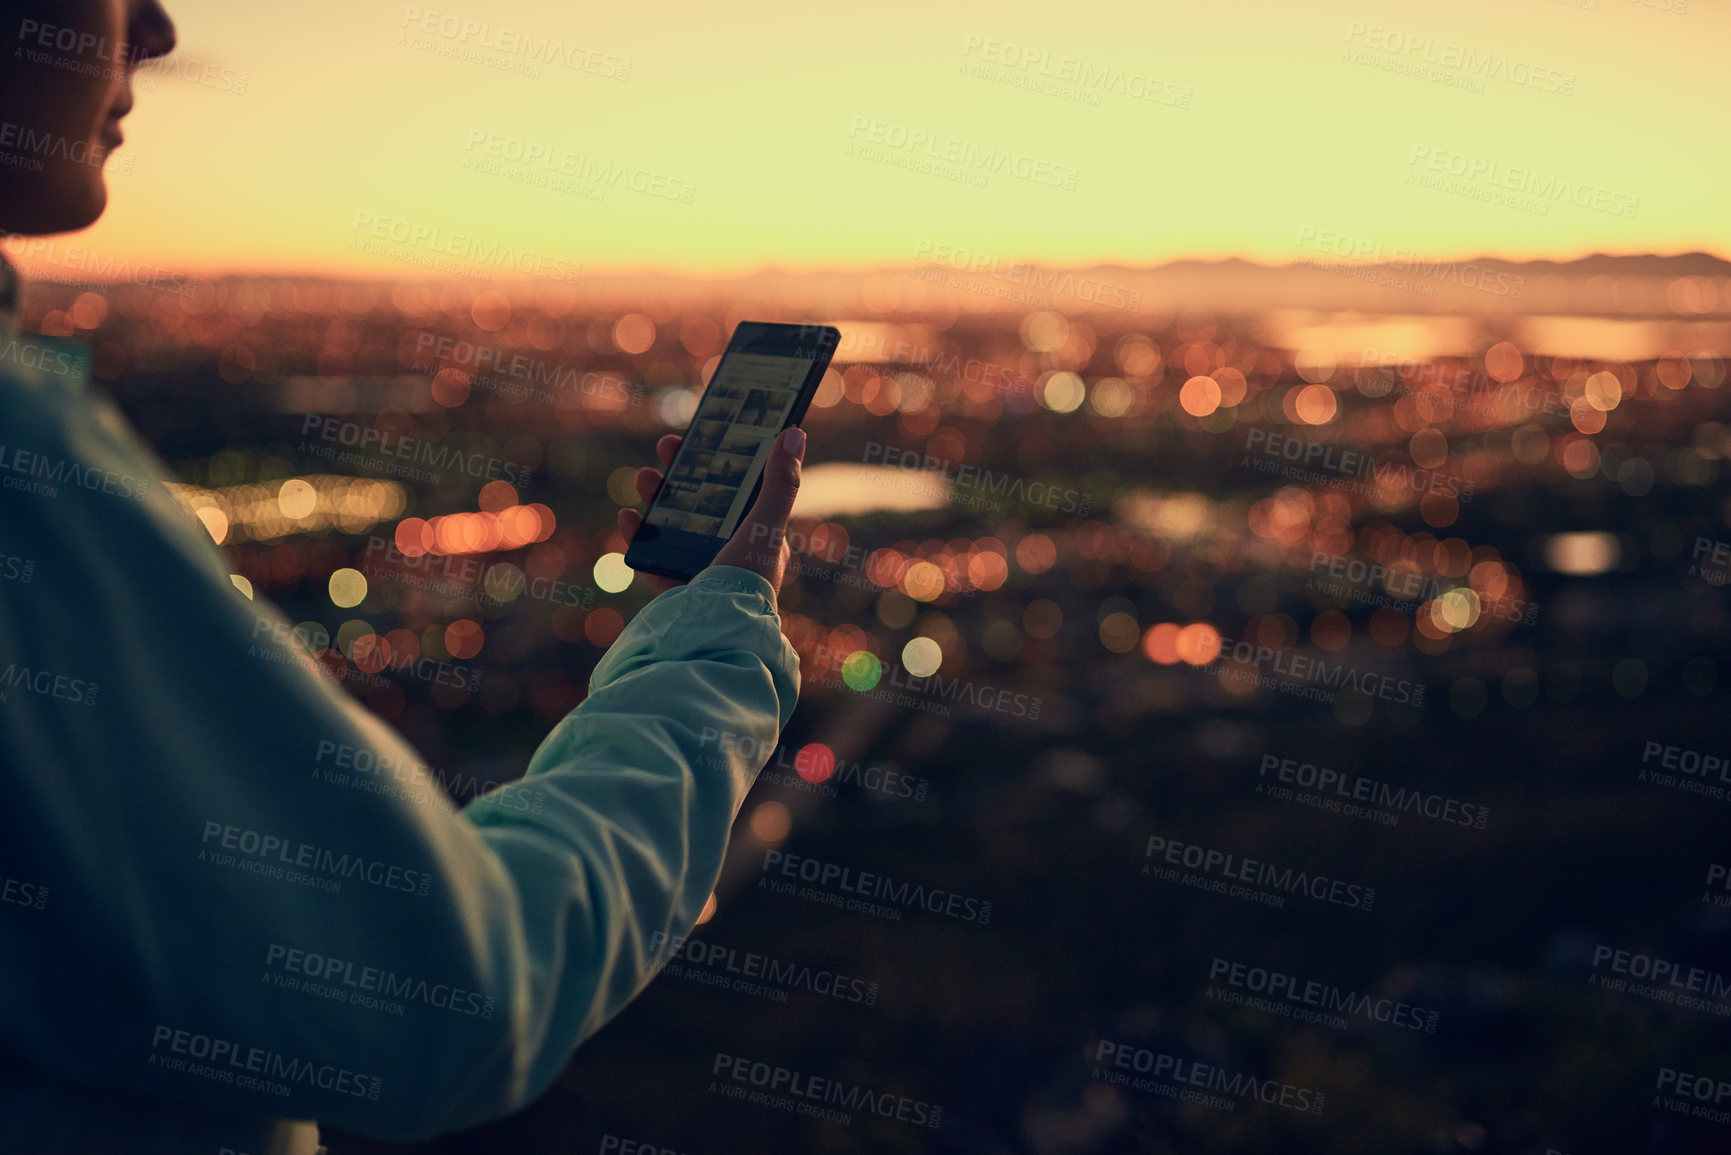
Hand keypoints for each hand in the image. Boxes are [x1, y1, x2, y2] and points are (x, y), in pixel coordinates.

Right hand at [617, 426, 805, 598]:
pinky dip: (638, 537)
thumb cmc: (746, 584)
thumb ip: (779, 484)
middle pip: (703, 503)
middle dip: (682, 473)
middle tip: (664, 447)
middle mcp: (731, 555)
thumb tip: (795, 432)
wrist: (713, 640)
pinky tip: (627, 518)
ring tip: (642, 477)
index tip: (703, 433)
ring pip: (674, 527)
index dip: (723, 460)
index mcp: (758, 539)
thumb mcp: (765, 528)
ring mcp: (700, 573)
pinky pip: (652, 559)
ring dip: (657, 498)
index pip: (741, 490)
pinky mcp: (674, 592)